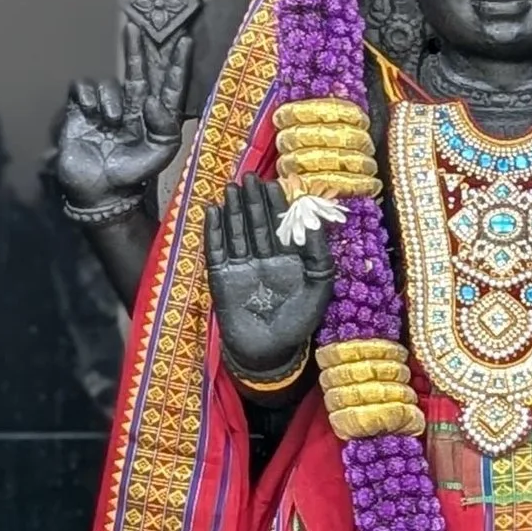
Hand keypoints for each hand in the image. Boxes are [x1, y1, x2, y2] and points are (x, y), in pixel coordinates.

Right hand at [53, 21, 189, 207]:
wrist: (99, 192)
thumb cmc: (133, 176)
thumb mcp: (159, 154)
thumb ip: (165, 127)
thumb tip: (152, 99)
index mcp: (155, 118)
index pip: (170, 87)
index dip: (178, 65)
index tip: (185, 42)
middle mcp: (132, 109)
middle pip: (136, 72)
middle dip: (136, 49)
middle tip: (134, 28)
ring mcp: (106, 109)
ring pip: (109, 83)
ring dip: (110, 98)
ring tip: (109, 121)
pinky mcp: (81, 111)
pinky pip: (83, 87)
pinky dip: (88, 95)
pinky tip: (90, 112)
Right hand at [206, 177, 332, 381]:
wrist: (268, 353)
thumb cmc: (297, 324)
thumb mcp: (319, 287)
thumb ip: (319, 255)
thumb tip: (317, 223)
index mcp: (288, 259)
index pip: (281, 226)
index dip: (276, 205)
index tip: (273, 184)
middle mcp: (264, 259)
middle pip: (257, 224)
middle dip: (253, 201)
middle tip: (249, 177)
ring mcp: (241, 266)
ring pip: (236, 232)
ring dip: (233, 210)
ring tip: (231, 188)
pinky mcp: (221, 277)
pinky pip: (216, 250)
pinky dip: (213, 231)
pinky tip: (212, 211)